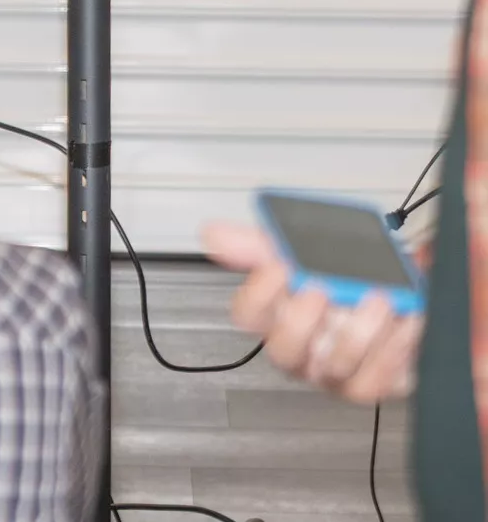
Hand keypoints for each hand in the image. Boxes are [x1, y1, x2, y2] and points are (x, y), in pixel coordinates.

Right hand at [205, 220, 420, 403]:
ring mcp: (336, 374)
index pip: (247, 314)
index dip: (258, 293)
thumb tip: (214, 235)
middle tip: (322, 287)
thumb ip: (264, 245)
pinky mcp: (376, 385)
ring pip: (335, 367)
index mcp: (278, 317)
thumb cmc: (351, 281)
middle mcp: (302, 352)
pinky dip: (395, 344)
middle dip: (302, 320)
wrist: (404, 296)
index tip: (279, 265)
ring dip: (361, 329)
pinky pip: (380, 378)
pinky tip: (406, 318)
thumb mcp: (309, 253)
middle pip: (282, 351)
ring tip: (380, 297)